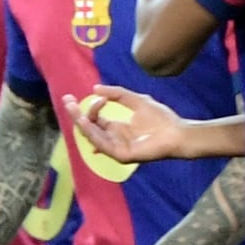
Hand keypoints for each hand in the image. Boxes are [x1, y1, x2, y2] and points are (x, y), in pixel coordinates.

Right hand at [66, 85, 184, 163]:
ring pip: (92, 136)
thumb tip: (95, 89)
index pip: (95, 119)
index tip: (98, 97)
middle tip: (66, 100)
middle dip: (76, 115)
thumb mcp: (136, 100)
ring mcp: (117, 148)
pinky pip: (102, 145)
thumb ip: (117, 94)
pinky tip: (87, 122)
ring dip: (82, 123)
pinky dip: (93, 134)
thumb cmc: (161, 118)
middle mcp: (114, 139)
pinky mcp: (121, 155)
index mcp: (117, 128)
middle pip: (89, 128)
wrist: (177, 133)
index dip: (90, 107)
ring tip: (74, 109)